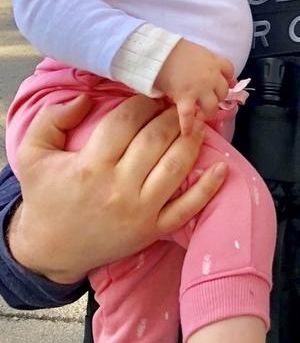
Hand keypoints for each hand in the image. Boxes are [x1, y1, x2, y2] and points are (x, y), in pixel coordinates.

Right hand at [8, 95, 226, 283]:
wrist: (50, 249)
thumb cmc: (46, 197)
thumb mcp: (34, 154)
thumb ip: (52, 119)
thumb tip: (85, 97)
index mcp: (91, 166)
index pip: (126, 122)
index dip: (143, 102)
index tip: (151, 93)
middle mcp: (119, 188)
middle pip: (156, 140)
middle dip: (172, 116)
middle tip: (181, 102)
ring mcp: (140, 211)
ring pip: (176, 168)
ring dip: (193, 140)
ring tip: (200, 122)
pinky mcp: (154, 230)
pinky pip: (188, 208)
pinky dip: (208, 187)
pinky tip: (222, 167)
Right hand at [156, 39, 234, 133]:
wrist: (159, 52)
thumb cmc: (172, 49)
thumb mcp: (194, 51)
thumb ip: (201, 62)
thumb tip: (199, 70)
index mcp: (213, 61)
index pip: (229, 70)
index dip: (227, 78)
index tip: (224, 82)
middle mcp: (211, 76)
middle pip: (223, 91)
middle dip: (217, 97)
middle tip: (208, 100)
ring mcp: (200, 89)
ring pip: (212, 106)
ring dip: (208, 113)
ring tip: (201, 116)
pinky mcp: (186, 98)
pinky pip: (189, 116)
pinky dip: (187, 125)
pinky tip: (186, 133)